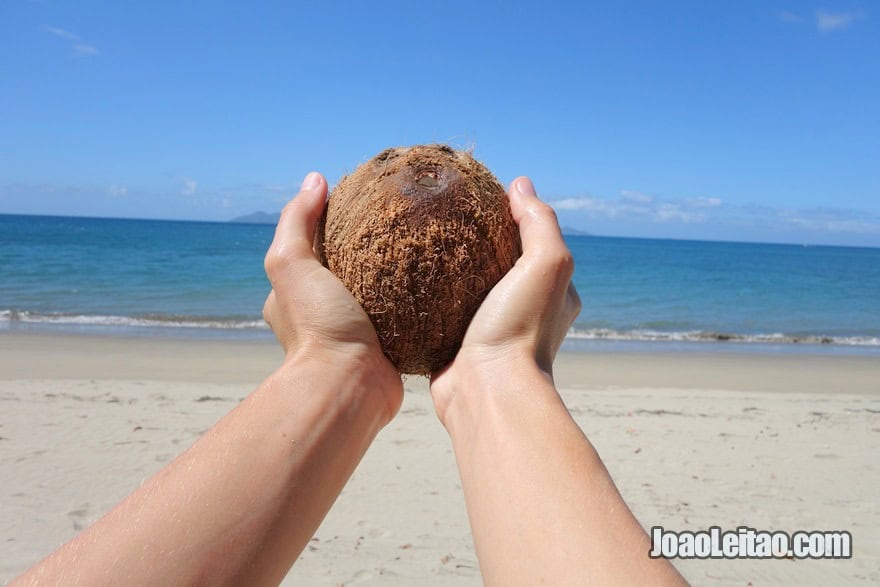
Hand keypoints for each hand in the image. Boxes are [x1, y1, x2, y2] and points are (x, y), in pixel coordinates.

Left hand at [263, 172, 402, 420]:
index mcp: (295, 296)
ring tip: (424, 245)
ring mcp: (355, 332)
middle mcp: (322, 314)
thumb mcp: (293, 263)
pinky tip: (437, 280)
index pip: (312, 247)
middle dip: (368, 248)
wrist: (350, 386)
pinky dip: (416, 299)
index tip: (363, 203)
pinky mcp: (387, 347)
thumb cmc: (318, 326)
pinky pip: (404, 314)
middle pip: (347, 268)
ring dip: (397, 274)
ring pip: (378, 291)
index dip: (333, 223)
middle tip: (400, 222)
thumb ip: (297, 221)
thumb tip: (315, 179)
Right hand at [430, 176, 580, 421]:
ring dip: (448, 269)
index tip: (479, 197)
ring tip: (420, 241)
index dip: (510, 217)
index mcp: (552, 292)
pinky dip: (428, 295)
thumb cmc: (521, 329)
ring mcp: (489, 329)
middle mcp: (524, 311)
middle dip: (475, 242)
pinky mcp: (456, 344)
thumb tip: (520, 184)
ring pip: (466, 287)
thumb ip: (539, 222)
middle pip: (498, 263)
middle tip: (444, 217)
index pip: (533, 242)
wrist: (486, 391)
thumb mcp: (545, 264)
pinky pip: (440, 311)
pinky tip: (407, 276)